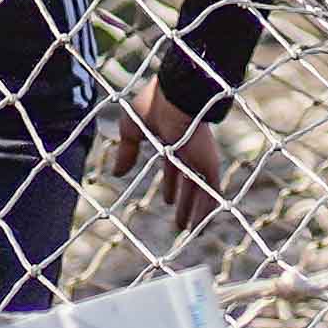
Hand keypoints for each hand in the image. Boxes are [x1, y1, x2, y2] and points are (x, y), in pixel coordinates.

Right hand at [124, 85, 229, 228]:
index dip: (170, 184)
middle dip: (185, 202)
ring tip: (188, 231)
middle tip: (180, 222)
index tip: (168, 200)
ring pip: (199, 191)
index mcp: (172, 141)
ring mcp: (200, 158)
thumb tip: (117, 173)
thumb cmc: (152, 106)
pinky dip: (206, 209)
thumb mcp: (131, 130)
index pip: (172, 167)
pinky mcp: (209, 163)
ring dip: (194, 211)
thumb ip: (126, 151)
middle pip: (188, 183)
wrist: (174, 96)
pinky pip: (210, 192)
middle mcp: (188, 152)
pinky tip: (200, 226)